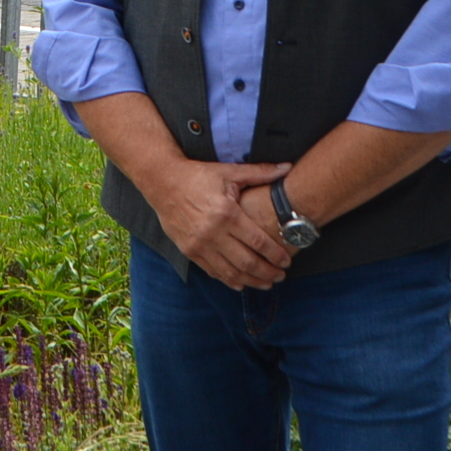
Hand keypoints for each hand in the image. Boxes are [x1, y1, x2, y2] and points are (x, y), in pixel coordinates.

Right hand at [139, 160, 293, 289]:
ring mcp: (200, 245)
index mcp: (227, 213)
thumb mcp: (229, 172)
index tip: (287, 260)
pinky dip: (230, 280)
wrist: (162, 182)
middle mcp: (213, 233)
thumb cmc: (198, 176)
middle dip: (268, 272)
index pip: (258, 242)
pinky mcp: (189, 251)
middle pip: (247, 262)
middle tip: (281, 276)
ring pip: (231, 272)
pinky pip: (213, 272)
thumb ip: (260, 172)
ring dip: (252, 281)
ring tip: (267, 283)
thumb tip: (288, 167)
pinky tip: (242, 283)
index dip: (275, 254)